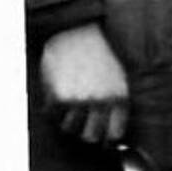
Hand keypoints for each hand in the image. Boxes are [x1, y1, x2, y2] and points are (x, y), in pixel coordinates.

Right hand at [39, 23, 129, 142]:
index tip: (102, 140)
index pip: (115, 133)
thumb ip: (115, 102)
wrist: (78, 30)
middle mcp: (101, 102)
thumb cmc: (100, 55)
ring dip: (67, 121)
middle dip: (85, 134)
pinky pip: (51, 114)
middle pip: (90, 136)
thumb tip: (110, 136)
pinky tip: (56, 95)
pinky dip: (51, 109)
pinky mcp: (58, 94)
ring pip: (69, 128)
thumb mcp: (118, 77)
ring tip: (69, 107)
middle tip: (82, 127)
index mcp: (120, 97)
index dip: (107, 139)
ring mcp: (79, 99)